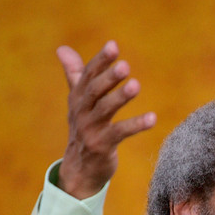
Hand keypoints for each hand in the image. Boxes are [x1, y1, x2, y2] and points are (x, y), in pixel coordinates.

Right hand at [56, 40, 156, 198]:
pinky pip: (120, 133)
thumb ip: (75, 75)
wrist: (80, 168)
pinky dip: (136, 125)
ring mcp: (90, 129)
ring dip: (120, 97)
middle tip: (125, 66)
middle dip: (109, 78)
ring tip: (136, 85)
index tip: (113, 46)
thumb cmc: (84, 129)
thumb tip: (62, 49)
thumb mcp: (78, 102)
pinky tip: (152, 118)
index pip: (88, 75)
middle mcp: (81, 111)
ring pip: (105, 110)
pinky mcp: (102, 146)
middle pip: (94, 91)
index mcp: (77, 97)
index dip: (100, 61)